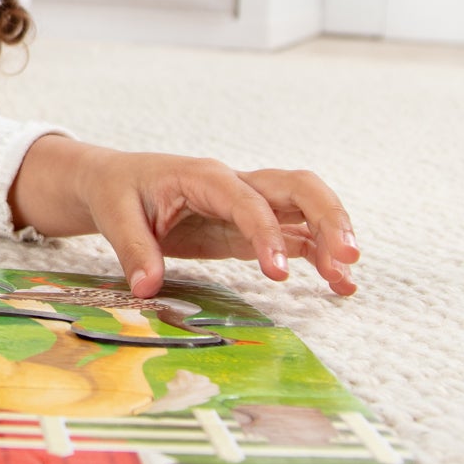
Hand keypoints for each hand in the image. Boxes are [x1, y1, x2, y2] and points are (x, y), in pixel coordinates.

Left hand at [8, 137, 359, 297]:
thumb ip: (134, 250)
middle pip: (297, 187)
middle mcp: (235, 185)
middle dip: (327, 218)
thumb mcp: (115, 216)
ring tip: (349, 279)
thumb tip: (147, 287)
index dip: (266, 234)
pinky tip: (340, 284)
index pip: (248, 201)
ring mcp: (248, 204)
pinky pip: (294, 235)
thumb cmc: (118, 191)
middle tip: (347, 258)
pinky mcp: (250, 227)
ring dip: (332, 236)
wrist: (115, 181)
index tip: (277, 274)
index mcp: (204, 177)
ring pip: (305, 208)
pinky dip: (319, 255)